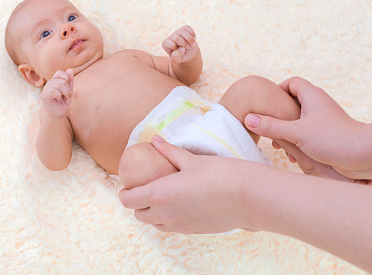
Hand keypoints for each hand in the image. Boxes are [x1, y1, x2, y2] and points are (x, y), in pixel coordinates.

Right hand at [41, 69, 73, 118]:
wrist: (58, 113)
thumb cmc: (63, 101)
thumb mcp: (69, 90)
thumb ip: (70, 81)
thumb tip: (70, 69)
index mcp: (55, 80)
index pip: (60, 72)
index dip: (66, 79)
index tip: (68, 88)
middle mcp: (49, 83)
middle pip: (62, 80)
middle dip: (68, 89)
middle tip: (67, 96)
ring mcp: (46, 89)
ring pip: (59, 85)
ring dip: (66, 93)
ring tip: (65, 98)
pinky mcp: (44, 95)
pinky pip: (54, 91)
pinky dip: (59, 96)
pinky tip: (58, 99)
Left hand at [119, 136, 251, 233]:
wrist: (246, 196)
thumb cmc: (218, 173)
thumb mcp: (190, 159)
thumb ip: (168, 151)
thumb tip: (154, 139)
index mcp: (159, 194)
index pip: (128, 200)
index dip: (124, 192)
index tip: (129, 185)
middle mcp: (165, 214)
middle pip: (139, 214)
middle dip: (138, 203)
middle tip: (145, 189)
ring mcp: (179, 226)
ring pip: (155, 224)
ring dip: (153, 213)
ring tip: (162, 197)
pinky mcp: (193, 231)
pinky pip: (172, 228)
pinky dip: (169, 218)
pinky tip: (181, 204)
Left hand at [162, 25, 198, 63]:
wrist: (188, 53)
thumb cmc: (181, 57)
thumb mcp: (177, 60)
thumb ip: (176, 56)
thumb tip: (181, 49)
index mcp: (166, 45)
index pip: (169, 43)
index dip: (175, 47)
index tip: (180, 52)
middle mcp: (170, 37)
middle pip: (176, 37)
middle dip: (183, 43)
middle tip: (186, 48)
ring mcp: (177, 32)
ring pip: (182, 31)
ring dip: (190, 39)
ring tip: (193, 45)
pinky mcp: (183, 29)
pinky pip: (187, 27)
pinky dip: (192, 33)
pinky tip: (194, 38)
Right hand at [245, 76, 371, 182]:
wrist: (364, 155)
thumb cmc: (332, 139)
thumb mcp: (295, 132)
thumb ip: (271, 126)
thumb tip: (248, 119)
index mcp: (312, 96)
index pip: (292, 82)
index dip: (278, 91)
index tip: (267, 105)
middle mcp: (319, 104)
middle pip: (293, 102)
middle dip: (279, 116)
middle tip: (269, 127)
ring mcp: (324, 119)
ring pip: (299, 120)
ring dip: (287, 132)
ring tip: (280, 145)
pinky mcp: (328, 134)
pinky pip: (307, 132)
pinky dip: (298, 141)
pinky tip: (294, 156)